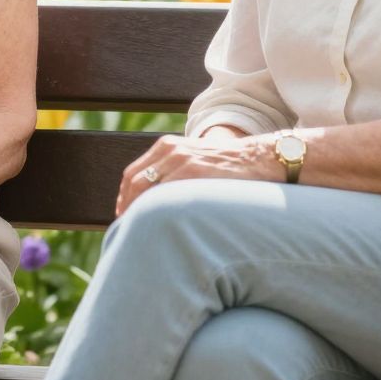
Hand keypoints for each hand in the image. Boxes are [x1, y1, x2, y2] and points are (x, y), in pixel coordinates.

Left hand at [114, 133, 284, 219]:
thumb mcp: (195, 159)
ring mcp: (180, 161)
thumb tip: (156, 199)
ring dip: (138, 212)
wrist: (258, 158)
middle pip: (134, 183)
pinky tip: (158, 228)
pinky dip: (157, 212)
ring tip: (138, 233)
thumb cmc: (228, 166)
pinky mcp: (192, 173)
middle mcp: (169, 150)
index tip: (122, 214)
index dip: (124, 196)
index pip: (132, 173)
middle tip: (126, 229)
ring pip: (146, 191)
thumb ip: (175, 171)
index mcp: (167, 146)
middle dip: (126, 207)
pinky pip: (165, 196)